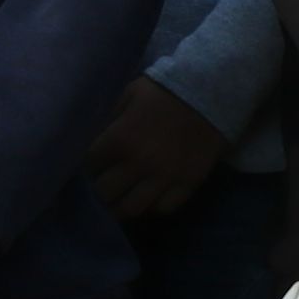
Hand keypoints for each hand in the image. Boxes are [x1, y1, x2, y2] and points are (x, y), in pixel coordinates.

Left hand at [84, 78, 230, 221]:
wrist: (212, 92)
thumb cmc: (166, 90)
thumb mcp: (129, 94)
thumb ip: (110, 119)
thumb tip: (95, 140)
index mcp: (120, 139)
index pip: (89, 166)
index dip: (87, 166)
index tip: (89, 166)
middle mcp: (139, 164)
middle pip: (105, 193)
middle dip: (99, 190)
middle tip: (102, 186)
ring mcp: (165, 177)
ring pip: (132, 209)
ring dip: (121, 206)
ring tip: (120, 201)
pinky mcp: (188, 183)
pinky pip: (164, 208)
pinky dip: (153, 206)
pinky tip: (149, 197)